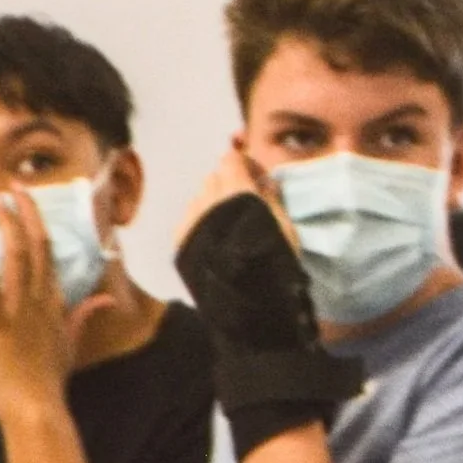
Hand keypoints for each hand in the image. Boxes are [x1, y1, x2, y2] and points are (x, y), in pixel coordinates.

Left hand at [0, 191, 113, 426]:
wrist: (36, 406)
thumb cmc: (51, 378)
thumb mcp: (72, 343)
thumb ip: (86, 314)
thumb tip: (108, 297)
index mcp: (56, 300)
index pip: (50, 252)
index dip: (39, 223)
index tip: (30, 201)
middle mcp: (39, 297)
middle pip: (34, 245)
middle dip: (23, 213)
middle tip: (13, 186)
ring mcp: (18, 308)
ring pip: (15, 257)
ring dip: (5, 227)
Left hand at [175, 145, 296, 252]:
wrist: (245, 302)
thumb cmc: (273, 259)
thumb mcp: (283, 224)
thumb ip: (271, 197)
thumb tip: (263, 181)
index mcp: (237, 191)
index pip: (231, 160)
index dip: (243, 165)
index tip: (254, 177)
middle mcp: (210, 200)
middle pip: (213, 177)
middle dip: (228, 183)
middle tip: (242, 201)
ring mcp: (191, 221)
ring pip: (198, 198)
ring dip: (211, 202)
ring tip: (225, 223)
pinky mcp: (180, 241)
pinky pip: (187, 219)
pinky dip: (198, 221)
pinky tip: (211, 237)